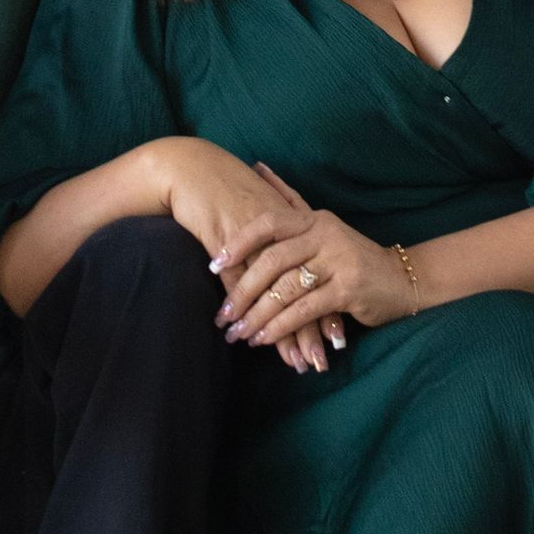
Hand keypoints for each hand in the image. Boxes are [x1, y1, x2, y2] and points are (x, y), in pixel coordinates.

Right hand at [145, 140, 346, 374]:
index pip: (317, 274)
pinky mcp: (228, 252)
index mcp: (293, 225)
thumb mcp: (260, 209)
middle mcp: (279, 236)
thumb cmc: (226, 190)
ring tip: (300, 364)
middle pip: (304, 288)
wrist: (194, 169)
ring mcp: (255, 244)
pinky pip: (245, 293)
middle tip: (322, 361)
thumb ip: (279, 235)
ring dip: (287, 333)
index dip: (328, 306)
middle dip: (313, 328)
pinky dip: (251, 317)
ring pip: (278, 295)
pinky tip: (254, 341)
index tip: (339, 337)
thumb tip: (292, 267)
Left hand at [217, 164, 415, 348]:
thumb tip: (258, 167)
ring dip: (258, 315)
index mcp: (314, 219)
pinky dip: (281, 327)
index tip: (214, 265)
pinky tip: (265, 339)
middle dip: (242, 291)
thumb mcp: (323, 225)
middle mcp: (325, 235)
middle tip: (223, 314)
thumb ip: (290, 201)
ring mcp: (338, 262)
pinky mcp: (348, 290)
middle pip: (272, 260)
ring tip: (239, 332)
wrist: (402, 279)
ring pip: (286, 289)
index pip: (269, 223)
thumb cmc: (352, 255)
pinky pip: (304, 310)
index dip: (239, 243)